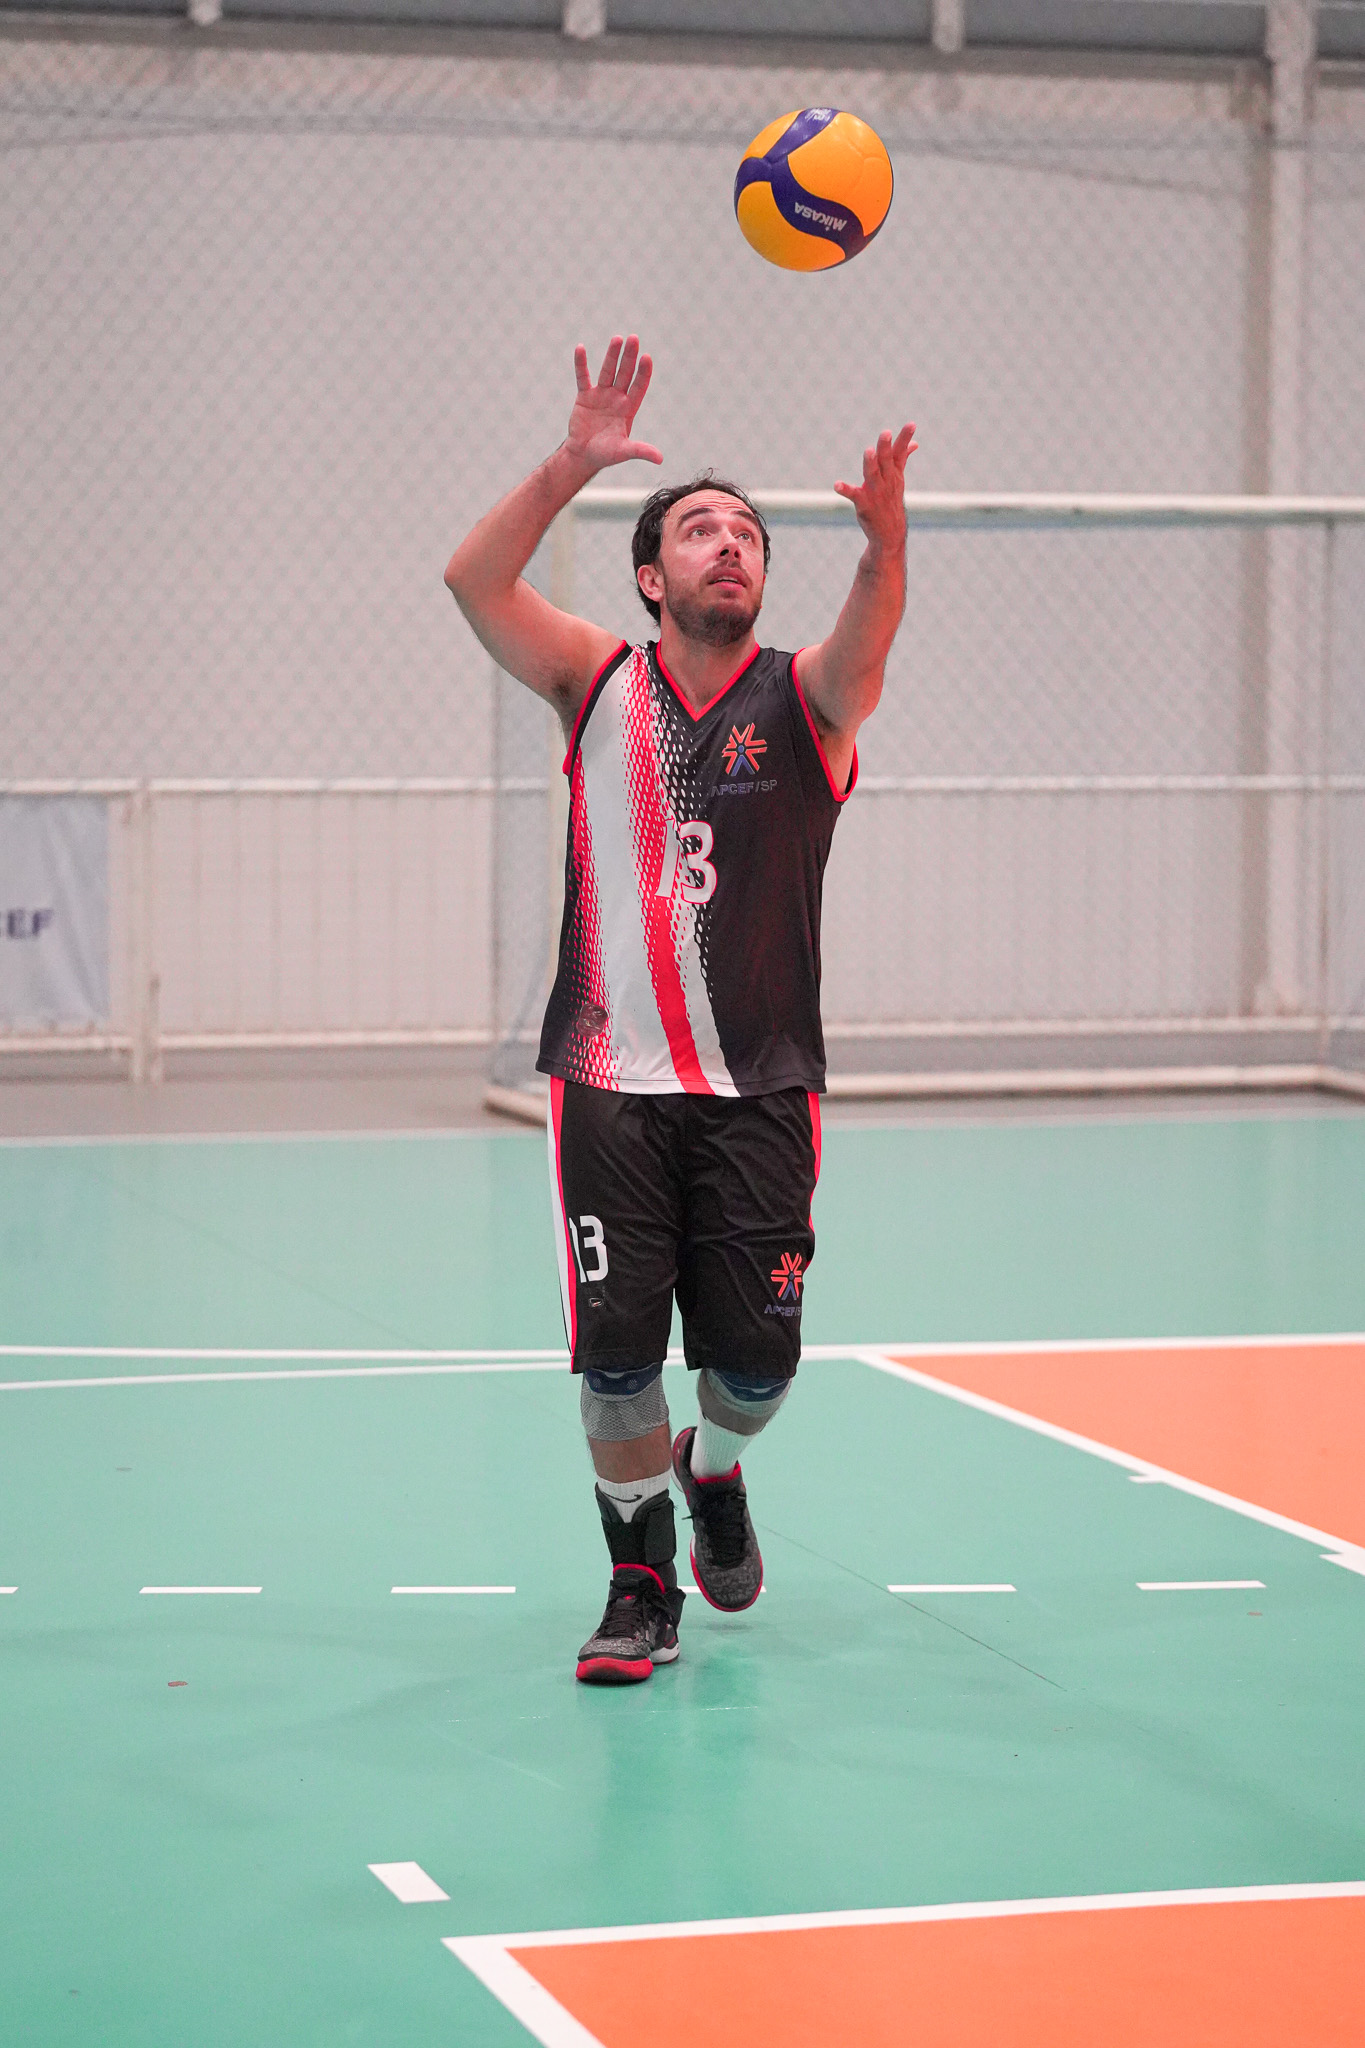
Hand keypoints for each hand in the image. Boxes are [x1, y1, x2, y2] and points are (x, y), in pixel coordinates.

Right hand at [564, 335, 662, 474]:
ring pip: (607, 370)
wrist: (583, 455)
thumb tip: (660, 459)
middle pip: (625, 373)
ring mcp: (601, 395)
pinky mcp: (585, 396)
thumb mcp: (624, 452)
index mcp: (628, 408)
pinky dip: (581, 364)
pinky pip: (583, 377)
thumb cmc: (606, 454)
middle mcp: (617, 398)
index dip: (643, 373)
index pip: (639, 386)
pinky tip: (580, 348)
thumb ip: (641, 451)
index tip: (646, 357)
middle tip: (634, 338)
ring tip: (617, 338)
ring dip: (611, 355)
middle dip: (629, 357)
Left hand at [833, 425, 916, 550]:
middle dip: (886, 447)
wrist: (890, 534)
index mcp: (895, 474)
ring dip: (870, 463)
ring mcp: (875, 493)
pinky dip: (845, 489)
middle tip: (885, 433)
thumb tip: (913, 443)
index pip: (901, 453)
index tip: (911, 424)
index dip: (905, 438)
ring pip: (873, 475)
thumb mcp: (899, 479)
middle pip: (886, 461)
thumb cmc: (892, 501)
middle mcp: (887, 481)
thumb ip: (903, 458)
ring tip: (868, 451)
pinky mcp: (864, 504)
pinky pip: (853, 495)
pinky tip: (837, 485)